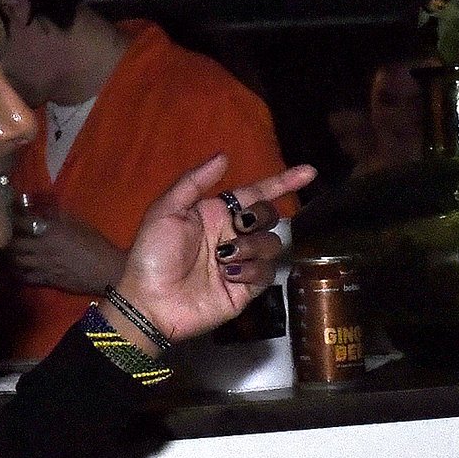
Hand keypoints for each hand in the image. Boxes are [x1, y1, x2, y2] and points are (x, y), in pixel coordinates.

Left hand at [8, 211, 126, 293]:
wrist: (107, 271)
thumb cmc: (95, 243)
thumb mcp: (76, 222)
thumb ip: (55, 213)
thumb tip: (37, 203)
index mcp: (50, 229)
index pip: (21, 221)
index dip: (11, 217)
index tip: (7, 214)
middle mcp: (42, 247)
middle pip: (13, 242)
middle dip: (6, 238)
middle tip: (3, 234)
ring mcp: (42, 265)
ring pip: (15, 260)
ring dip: (8, 255)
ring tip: (6, 251)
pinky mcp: (46, 280)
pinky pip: (23, 277)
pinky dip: (16, 273)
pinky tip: (14, 269)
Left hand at [113, 154, 316, 343]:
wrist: (149, 301)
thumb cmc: (153, 254)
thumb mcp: (166, 210)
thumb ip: (194, 181)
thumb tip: (225, 156)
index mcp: (217, 214)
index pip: (257, 193)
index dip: (283, 182)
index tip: (309, 173)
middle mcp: (233, 235)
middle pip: (268, 217)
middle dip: (261, 217)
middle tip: (239, 226)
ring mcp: (241, 263)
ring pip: (271, 244)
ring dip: (251, 246)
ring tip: (224, 258)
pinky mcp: (245, 289)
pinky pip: (265, 272)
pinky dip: (250, 270)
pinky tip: (228, 275)